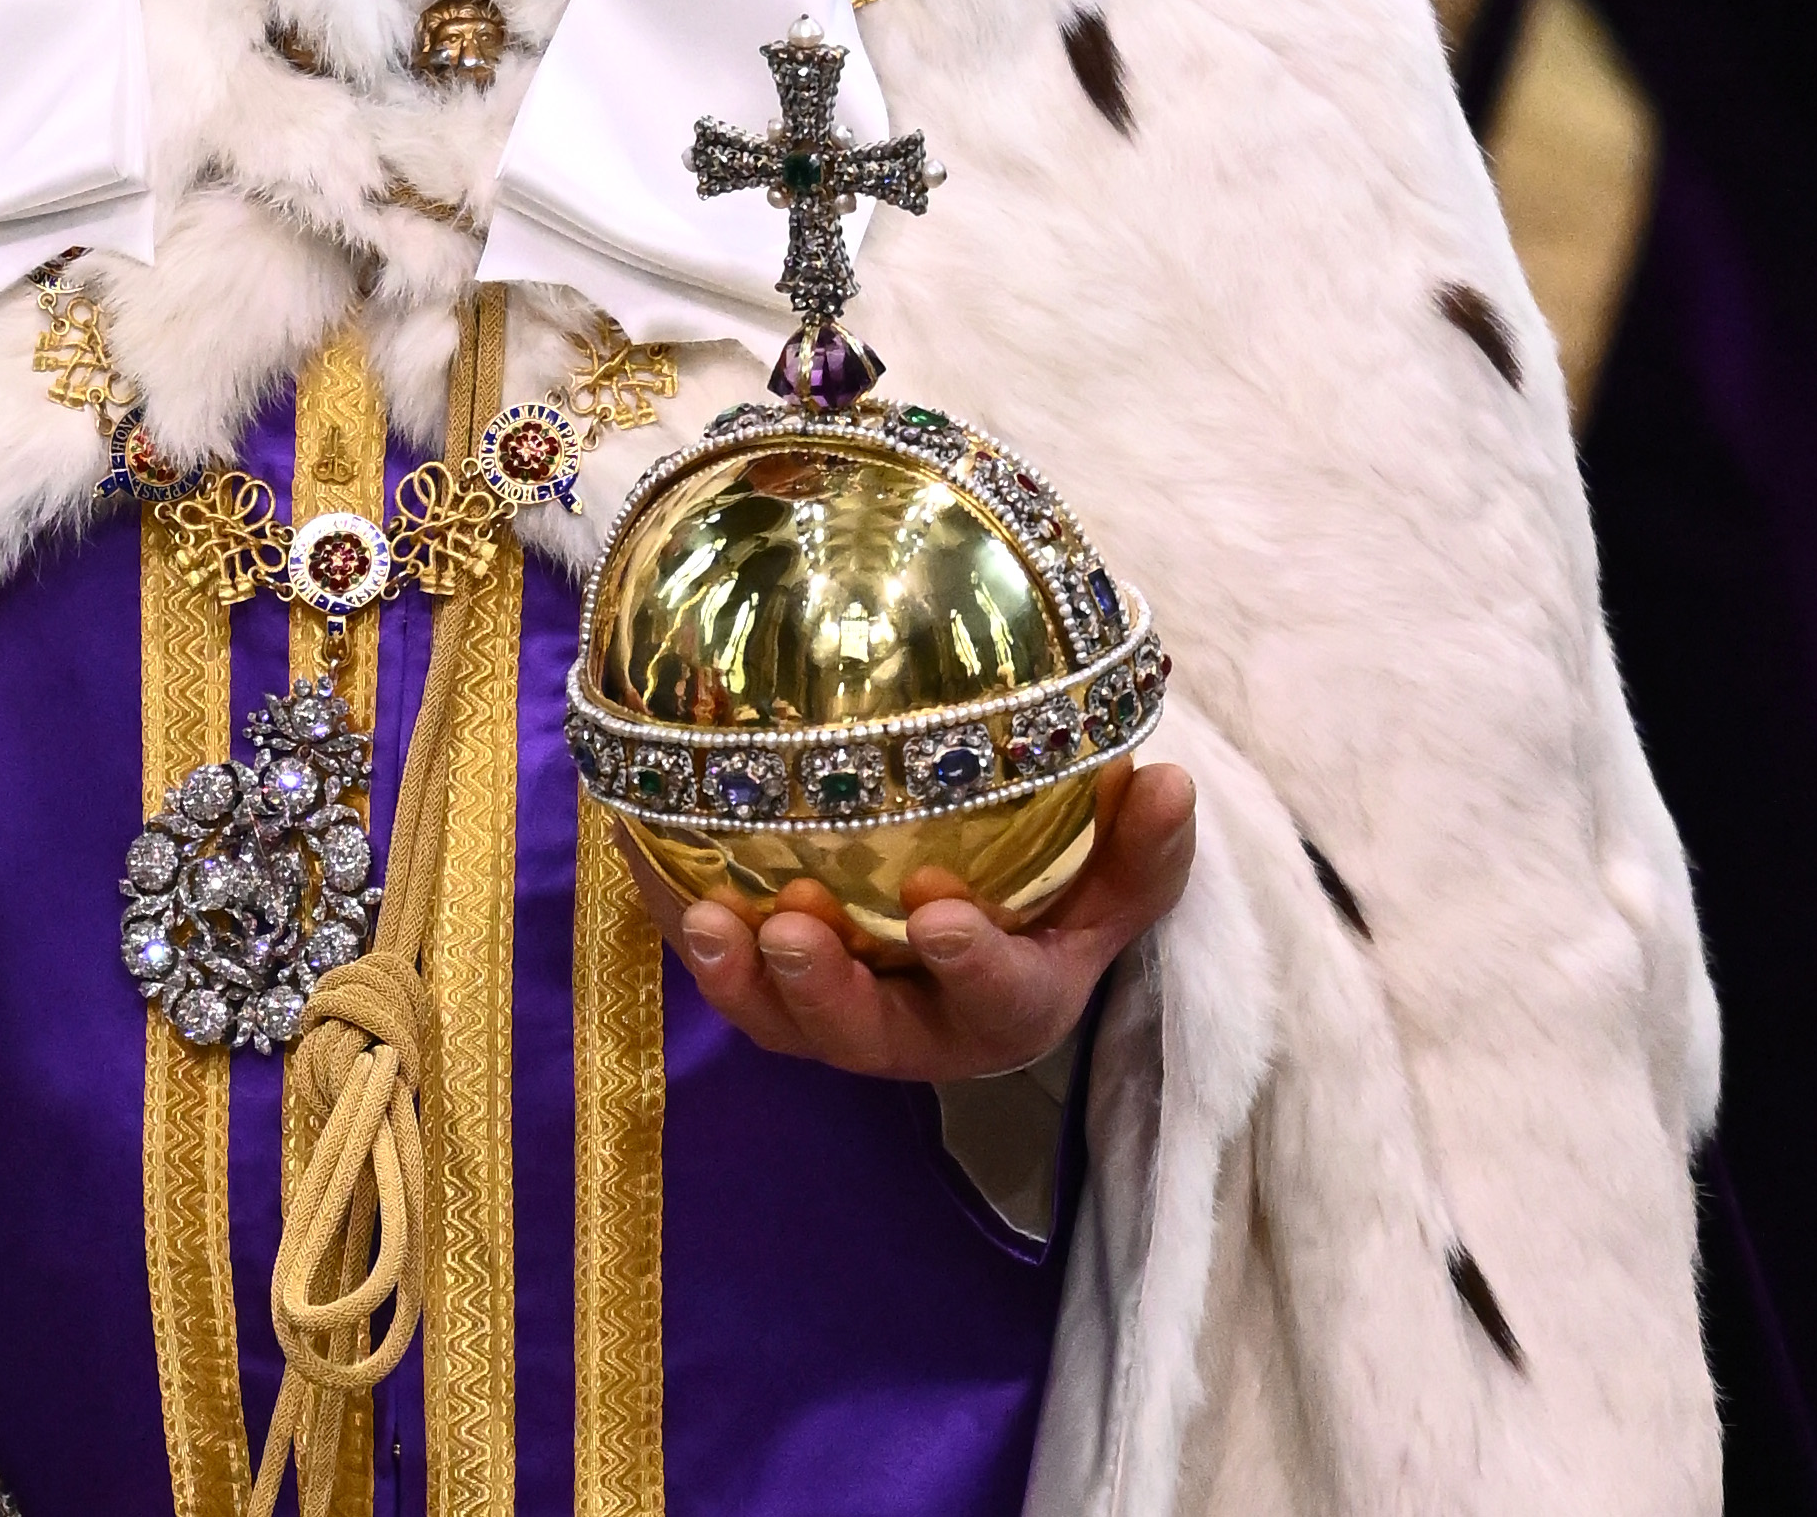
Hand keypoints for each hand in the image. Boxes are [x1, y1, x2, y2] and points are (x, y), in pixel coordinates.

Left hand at [640, 762, 1195, 1081]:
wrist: (989, 920)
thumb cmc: (1057, 899)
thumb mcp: (1114, 881)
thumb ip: (1143, 848)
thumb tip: (1170, 782)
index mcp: (1008, 1008)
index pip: (997, 1001)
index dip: (969, 966)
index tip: (940, 914)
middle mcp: (915, 1029)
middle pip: (862, 1035)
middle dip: (821, 990)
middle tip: (787, 927)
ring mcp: (836, 1014)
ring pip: (780, 1020)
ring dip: (740, 978)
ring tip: (713, 920)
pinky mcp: (772, 986)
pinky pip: (721, 966)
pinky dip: (682, 922)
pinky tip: (646, 856)